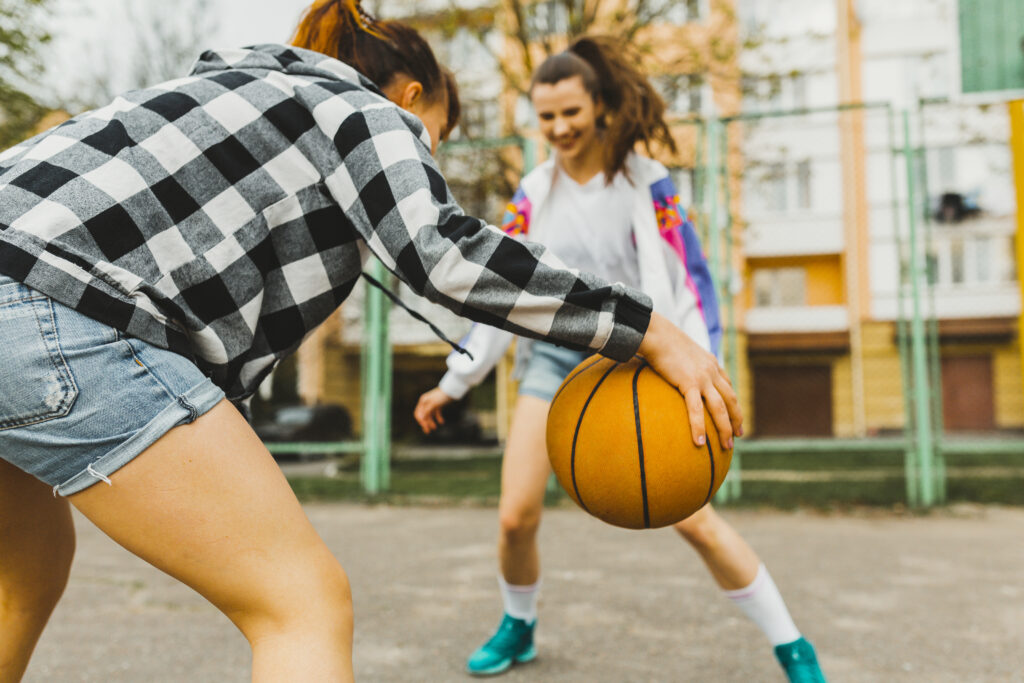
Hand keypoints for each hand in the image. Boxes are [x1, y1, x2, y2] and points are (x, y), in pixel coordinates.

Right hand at [414, 387, 454, 433]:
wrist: (452, 390)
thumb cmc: (442, 396)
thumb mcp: (433, 404)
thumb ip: (427, 411)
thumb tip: (421, 419)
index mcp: (423, 401)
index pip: (418, 413)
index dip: (421, 421)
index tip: (425, 427)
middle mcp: (426, 403)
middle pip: (424, 415)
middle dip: (426, 423)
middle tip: (428, 432)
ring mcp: (432, 404)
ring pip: (430, 415)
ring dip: (431, 422)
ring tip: (435, 428)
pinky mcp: (438, 405)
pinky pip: (436, 414)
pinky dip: (438, 418)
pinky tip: (442, 422)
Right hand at [637, 312, 742, 448]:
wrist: (656, 333)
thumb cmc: (660, 340)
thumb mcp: (678, 350)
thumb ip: (681, 363)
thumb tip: (670, 372)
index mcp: (710, 364)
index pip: (727, 387)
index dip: (733, 403)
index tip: (735, 417)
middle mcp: (711, 371)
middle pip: (731, 400)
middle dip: (737, 419)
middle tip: (738, 435)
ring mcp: (702, 378)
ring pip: (720, 408)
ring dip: (726, 429)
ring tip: (727, 446)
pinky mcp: (689, 382)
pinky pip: (696, 410)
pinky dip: (699, 427)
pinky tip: (700, 442)